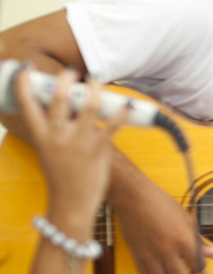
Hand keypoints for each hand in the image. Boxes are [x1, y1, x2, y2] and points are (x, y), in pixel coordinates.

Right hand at [16, 66, 127, 224]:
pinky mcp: (97, 149)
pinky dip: (121, 112)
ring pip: (88, 106)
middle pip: (58, 98)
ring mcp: (77, 142)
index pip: (27, 105)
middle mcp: (56, 136)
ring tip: (97, 81)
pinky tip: (126, 105)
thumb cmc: (63, 175)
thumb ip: (60, 128)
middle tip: (73, 71)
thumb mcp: (50, 150)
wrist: (71, 203)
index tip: (28, 69)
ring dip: (95, 89)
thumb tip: (74, 106)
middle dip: (65, 79)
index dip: (25, 84)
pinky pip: (112, 125)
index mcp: (41, 136)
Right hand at [111, 171, 212, 273]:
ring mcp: (151, 256)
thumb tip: (212, 253)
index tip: (199, 266)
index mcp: (183, 239)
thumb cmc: (161, 204)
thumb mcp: (186, 218)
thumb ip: (198, 240)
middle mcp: (167, 251)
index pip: (198, 265)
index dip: (201, 268)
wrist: (134, 198)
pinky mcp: (137, 257)